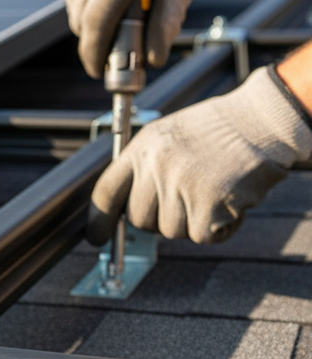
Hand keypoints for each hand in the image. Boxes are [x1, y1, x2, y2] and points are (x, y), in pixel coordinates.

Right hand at [58, 0, 214, 78]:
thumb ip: (166, 26)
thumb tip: (152, 61)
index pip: (94, 26)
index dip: (95, 55)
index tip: (98, 71)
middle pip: (81, 21)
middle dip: (96, 40)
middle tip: (116, 47)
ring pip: (74, 9)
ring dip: (91, 20)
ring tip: (118, 10)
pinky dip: (86, 0)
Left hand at [88, 66, 311, 244]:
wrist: (262, 121)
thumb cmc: (217, 130)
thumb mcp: (167, 137)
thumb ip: (144, 170)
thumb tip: (126, 210)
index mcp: (143, 149)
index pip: (107, 192)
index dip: (99, 220)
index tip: (96, 237)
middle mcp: (157, 167)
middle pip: (139, 220)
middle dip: (159, 217)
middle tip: (186, 197)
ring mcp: (182, 187)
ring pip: (171, 230)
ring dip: (192, 220)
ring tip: (212, 189)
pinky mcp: (210, 205)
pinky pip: (202, 236)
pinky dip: (218, 227)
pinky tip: (228, 202)